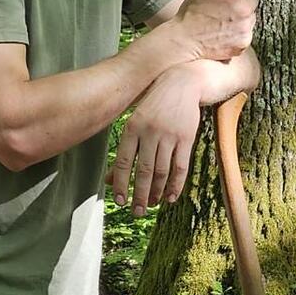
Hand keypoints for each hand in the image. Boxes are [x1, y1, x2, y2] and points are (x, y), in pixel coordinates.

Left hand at [109, 66, 205, 215]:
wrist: (183, 83)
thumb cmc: (154, 106)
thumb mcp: (135, 123)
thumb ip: (124, 151)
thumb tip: (109, 180)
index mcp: (132, 128)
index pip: (123, 161)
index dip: (120, 183)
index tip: (119, 202)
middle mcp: (150, 132)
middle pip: (143, 170)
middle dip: (139, 194)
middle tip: (137, 212)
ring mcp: (169, 136)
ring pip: (161, 171)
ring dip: (156, 191)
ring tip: (151, 204)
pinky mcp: (186, 139)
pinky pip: (180, 167)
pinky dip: (175, 185)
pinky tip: (169, 197)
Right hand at [172, 0, 257, 62]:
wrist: (184, 40)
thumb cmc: (193, 10)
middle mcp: (244, 11)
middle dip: (241, 0)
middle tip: (222, 7)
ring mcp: (245, 28)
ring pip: (251, 15)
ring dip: (241, 15)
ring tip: (222, 20)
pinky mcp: (244, 42)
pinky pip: (248, 31)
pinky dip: (239, 31)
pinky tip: (224, 31)